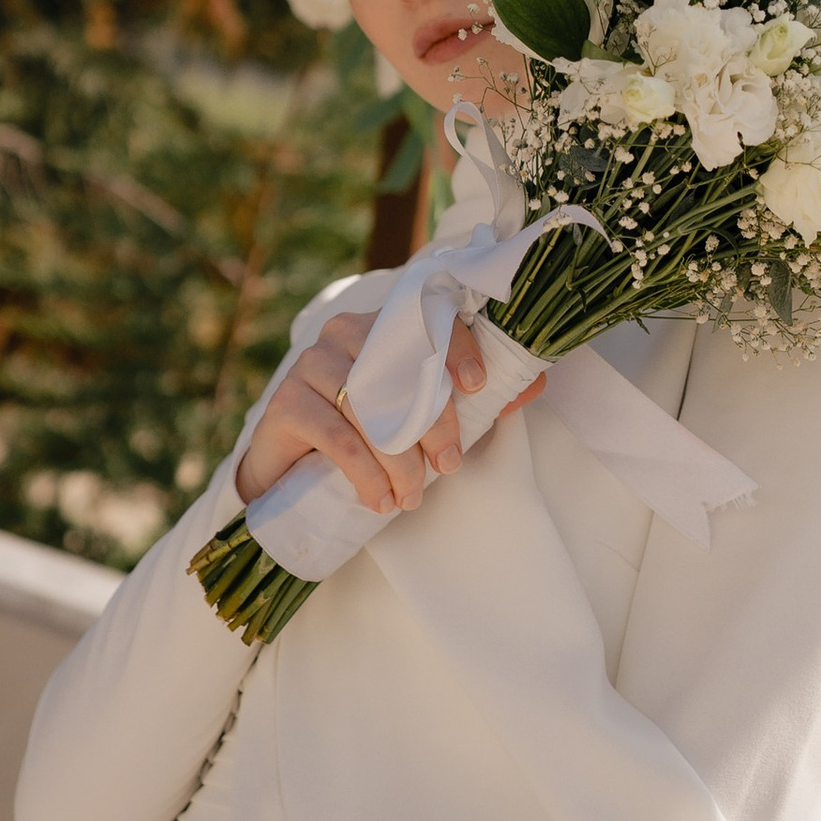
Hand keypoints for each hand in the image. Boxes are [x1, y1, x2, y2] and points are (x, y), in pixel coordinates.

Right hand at [236, 311, 539, 515]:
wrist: (289, 468)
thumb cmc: (364, 432)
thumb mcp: (417, 414)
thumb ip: (471, 397)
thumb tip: (535, 384)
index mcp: (380, 326)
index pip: (424, 320)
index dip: (456, 348)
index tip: (478, 386)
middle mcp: (342, 333)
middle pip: (400, 369)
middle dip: (432, 422)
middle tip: (450, 465)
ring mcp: (309, 364)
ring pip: (370, 407)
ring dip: (399, 459)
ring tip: (413, 496)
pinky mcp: (285, 402)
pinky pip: (337, 436)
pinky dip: (365, 474)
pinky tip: (379, 500)